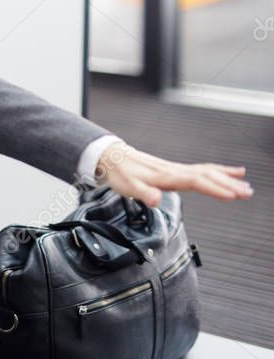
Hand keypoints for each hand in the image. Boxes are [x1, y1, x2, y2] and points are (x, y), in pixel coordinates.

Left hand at [96, 141, 252, 206]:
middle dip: (228, 184)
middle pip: (206, 176)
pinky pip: (202, 169)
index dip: (213, 188)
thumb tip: (155, 200)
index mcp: (165, 176)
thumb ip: (142, 193)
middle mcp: (174, 170)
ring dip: (228, 179)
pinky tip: (233, 172)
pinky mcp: (176, 170)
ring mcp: (176, 169)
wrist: (111, 158)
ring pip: (207, 172)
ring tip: (247, 186)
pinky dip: (219, 170)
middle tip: (247, 193)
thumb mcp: (126, 187)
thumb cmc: (119, 174)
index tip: (231, 195)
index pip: (194, 182)